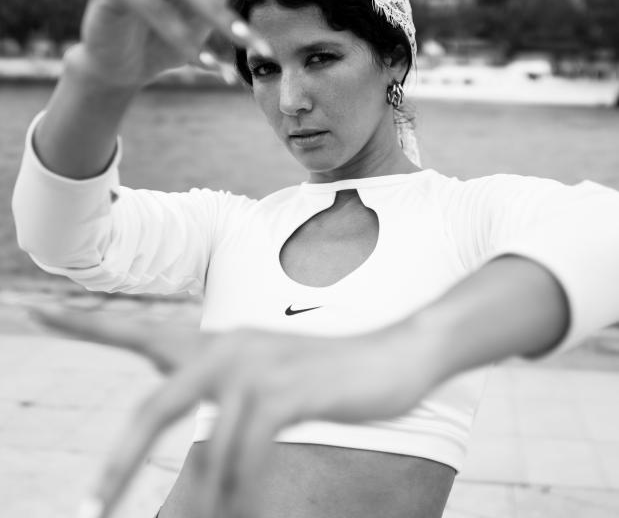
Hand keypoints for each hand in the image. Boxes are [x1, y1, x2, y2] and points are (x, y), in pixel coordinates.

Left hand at [32, 307, 443, 517]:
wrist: (396, 355)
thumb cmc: (330, 374)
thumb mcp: (269, 384)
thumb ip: (226, 398)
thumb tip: (193, 442)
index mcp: (218, 342)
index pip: (139, 329)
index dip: (85, 323)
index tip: (36, 312)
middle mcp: (228, 347)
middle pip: (154, 405)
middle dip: (121, 461)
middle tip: (93, 507)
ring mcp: (258, 367)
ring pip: (204, 442)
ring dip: (199, 499)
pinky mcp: (290, 391)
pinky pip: (245, 450)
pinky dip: (240, 485)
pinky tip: (243, 503)